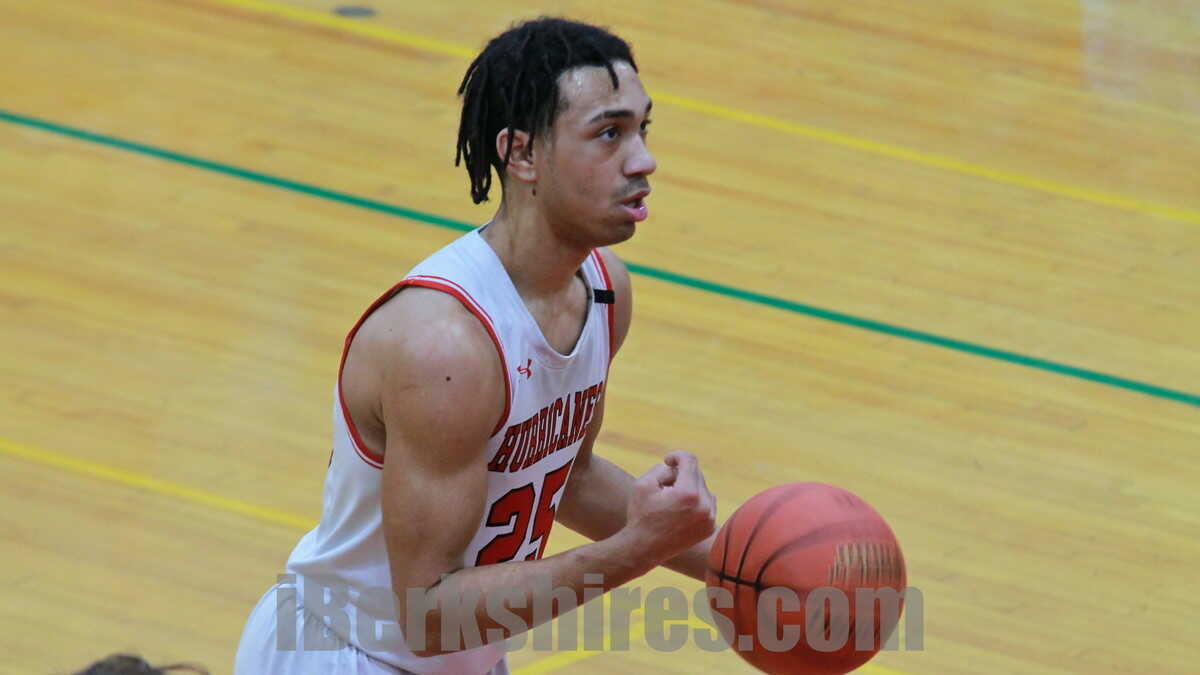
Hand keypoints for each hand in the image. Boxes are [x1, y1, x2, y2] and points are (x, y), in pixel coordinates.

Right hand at [621, 451, 716, 569]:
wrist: (643, 549)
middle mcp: (704, 506)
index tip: (667, 461)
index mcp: (689, 493)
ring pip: (703, 488)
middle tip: (663, 488)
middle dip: (680, 475)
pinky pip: (707, 503)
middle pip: (696, 474)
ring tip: (670, 502)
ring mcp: (710, 518)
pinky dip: (695, 502)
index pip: (690, 460)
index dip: (677, 456)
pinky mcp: (710, 527)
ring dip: (688, 488)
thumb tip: (679, 467)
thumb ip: (663, 467)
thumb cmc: (641, 515)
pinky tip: (679, 512)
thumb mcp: (644, 483)